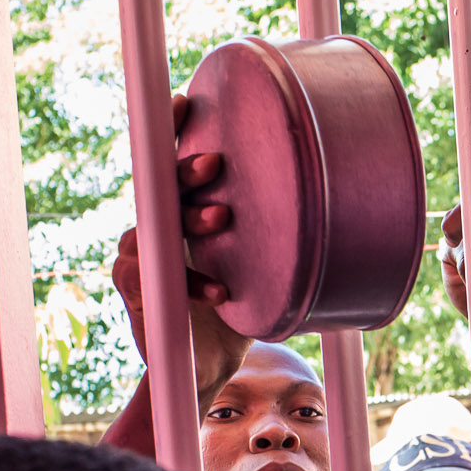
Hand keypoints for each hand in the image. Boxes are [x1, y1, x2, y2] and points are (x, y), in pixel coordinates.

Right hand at [111, 94, 249, 402]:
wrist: (203, 369)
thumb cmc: (235, 310)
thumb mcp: (255, 268)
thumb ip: (270, 238)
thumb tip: (335, 208)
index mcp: (179, 216)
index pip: (172, 167)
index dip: (173, 133)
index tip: (185, 102)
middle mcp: (151, 228)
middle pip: (162, 190)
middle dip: (187, 173)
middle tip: (216, 163)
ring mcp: (137, 259)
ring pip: (155, 228)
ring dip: (191, 221)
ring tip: (222, 219)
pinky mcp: (135, 292)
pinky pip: (157, 279)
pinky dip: (194, 284)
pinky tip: (220, 294)